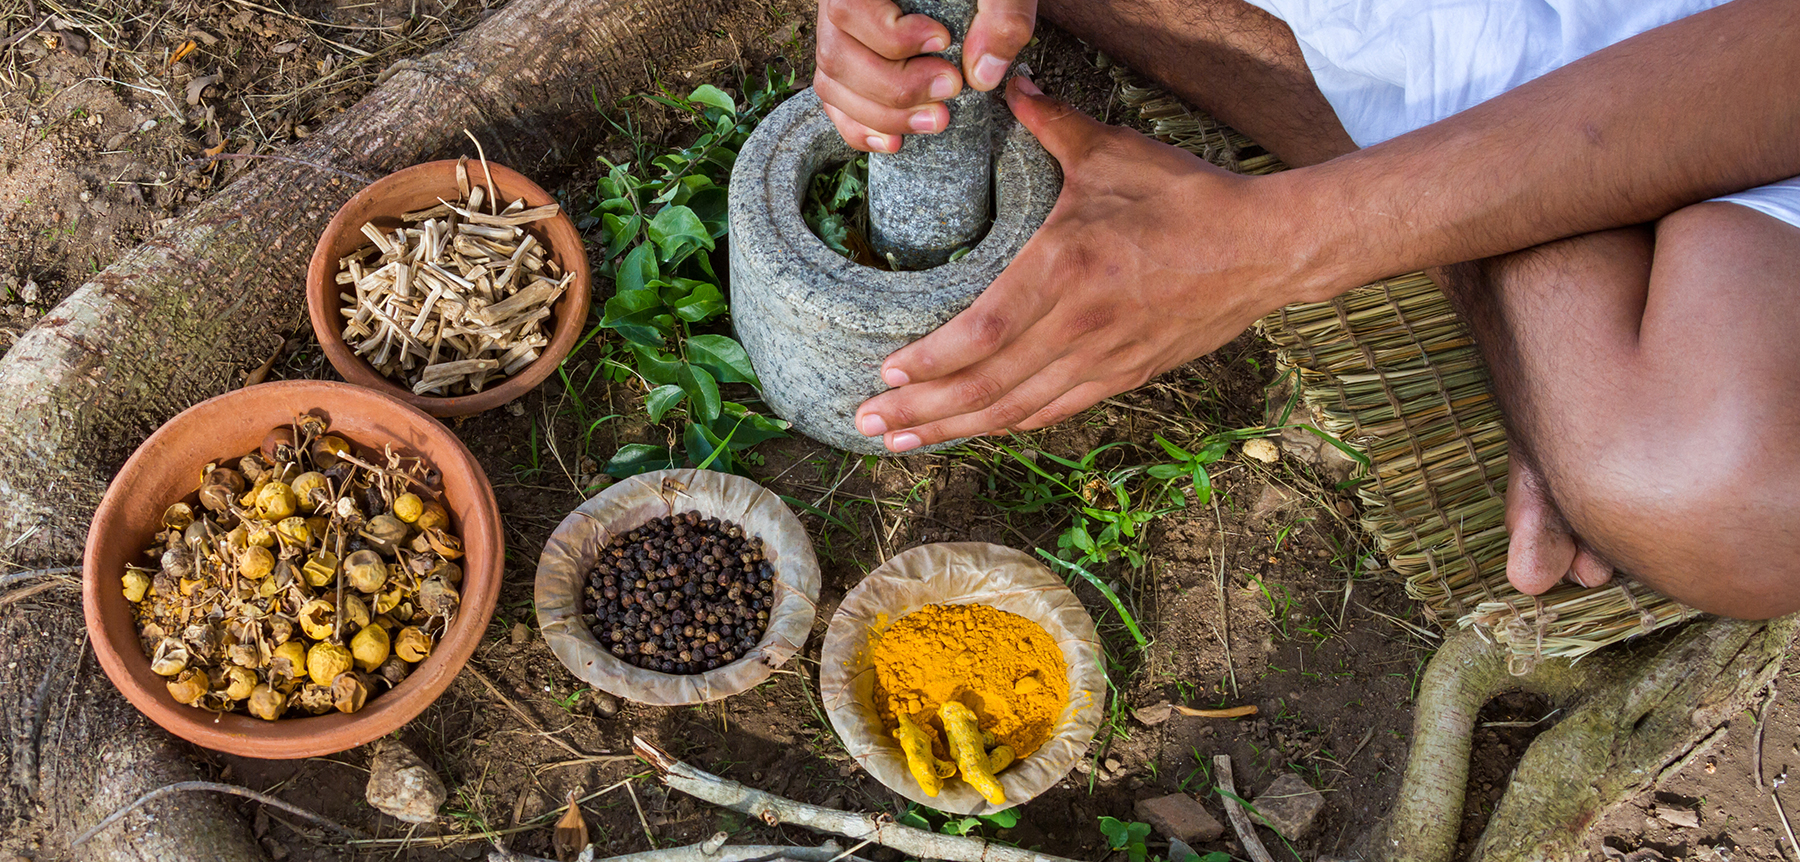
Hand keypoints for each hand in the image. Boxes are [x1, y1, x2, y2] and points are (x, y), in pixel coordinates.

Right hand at [814, 0, 1036, 152]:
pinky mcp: (848, 66)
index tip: (942, 42)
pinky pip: (834, 103)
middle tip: (950, 89)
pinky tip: (896, 141)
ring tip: (936, 119)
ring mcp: (837, 38)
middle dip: (896, 88)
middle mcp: (838, 4)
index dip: (891, 36)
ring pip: (832, 85)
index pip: (848, 9)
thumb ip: (1001, 13)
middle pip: (836, 57)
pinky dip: (861, 128)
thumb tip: (982, 74)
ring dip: (883, 116)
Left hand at [854, 78, 1320, 451]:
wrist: (1269, 249)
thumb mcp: (1114, 154)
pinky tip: (973, 432)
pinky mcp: (1125, 377)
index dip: (930, 363)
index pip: (983, 333)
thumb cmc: (1190, 198)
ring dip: (954, 430)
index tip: (885, 372)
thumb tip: (1007, 86)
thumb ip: (1051, 125)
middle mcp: (1082, 326)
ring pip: (1015, 411)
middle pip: (986, 386)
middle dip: (921, 411)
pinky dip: (1007, 425)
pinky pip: (1053, 412)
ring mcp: (1105, 360)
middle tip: (867, 423)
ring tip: (901, 440)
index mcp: (1069, 268)